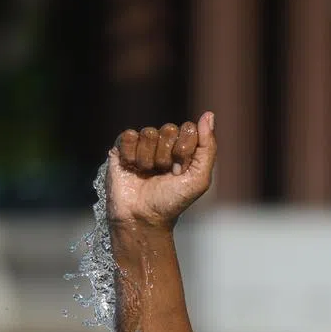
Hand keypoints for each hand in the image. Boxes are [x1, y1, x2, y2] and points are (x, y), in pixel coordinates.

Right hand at [107, 111, 216, 226]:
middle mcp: (164, 143)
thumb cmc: (173, 201)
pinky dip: (132, 155)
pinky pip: (129, 135)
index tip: (181, 170)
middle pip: (169, 129)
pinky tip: (132, 168)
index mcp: (185, 148)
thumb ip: (208, 147)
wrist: (143, 217)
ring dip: (149, 159)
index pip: (189, 128)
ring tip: (147, 174)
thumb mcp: (200, 179)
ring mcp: (143, 144)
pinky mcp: (122, 147)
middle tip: (164, 173)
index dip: (185, 150)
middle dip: (167, 156)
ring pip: (149, 132)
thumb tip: (209, 114)